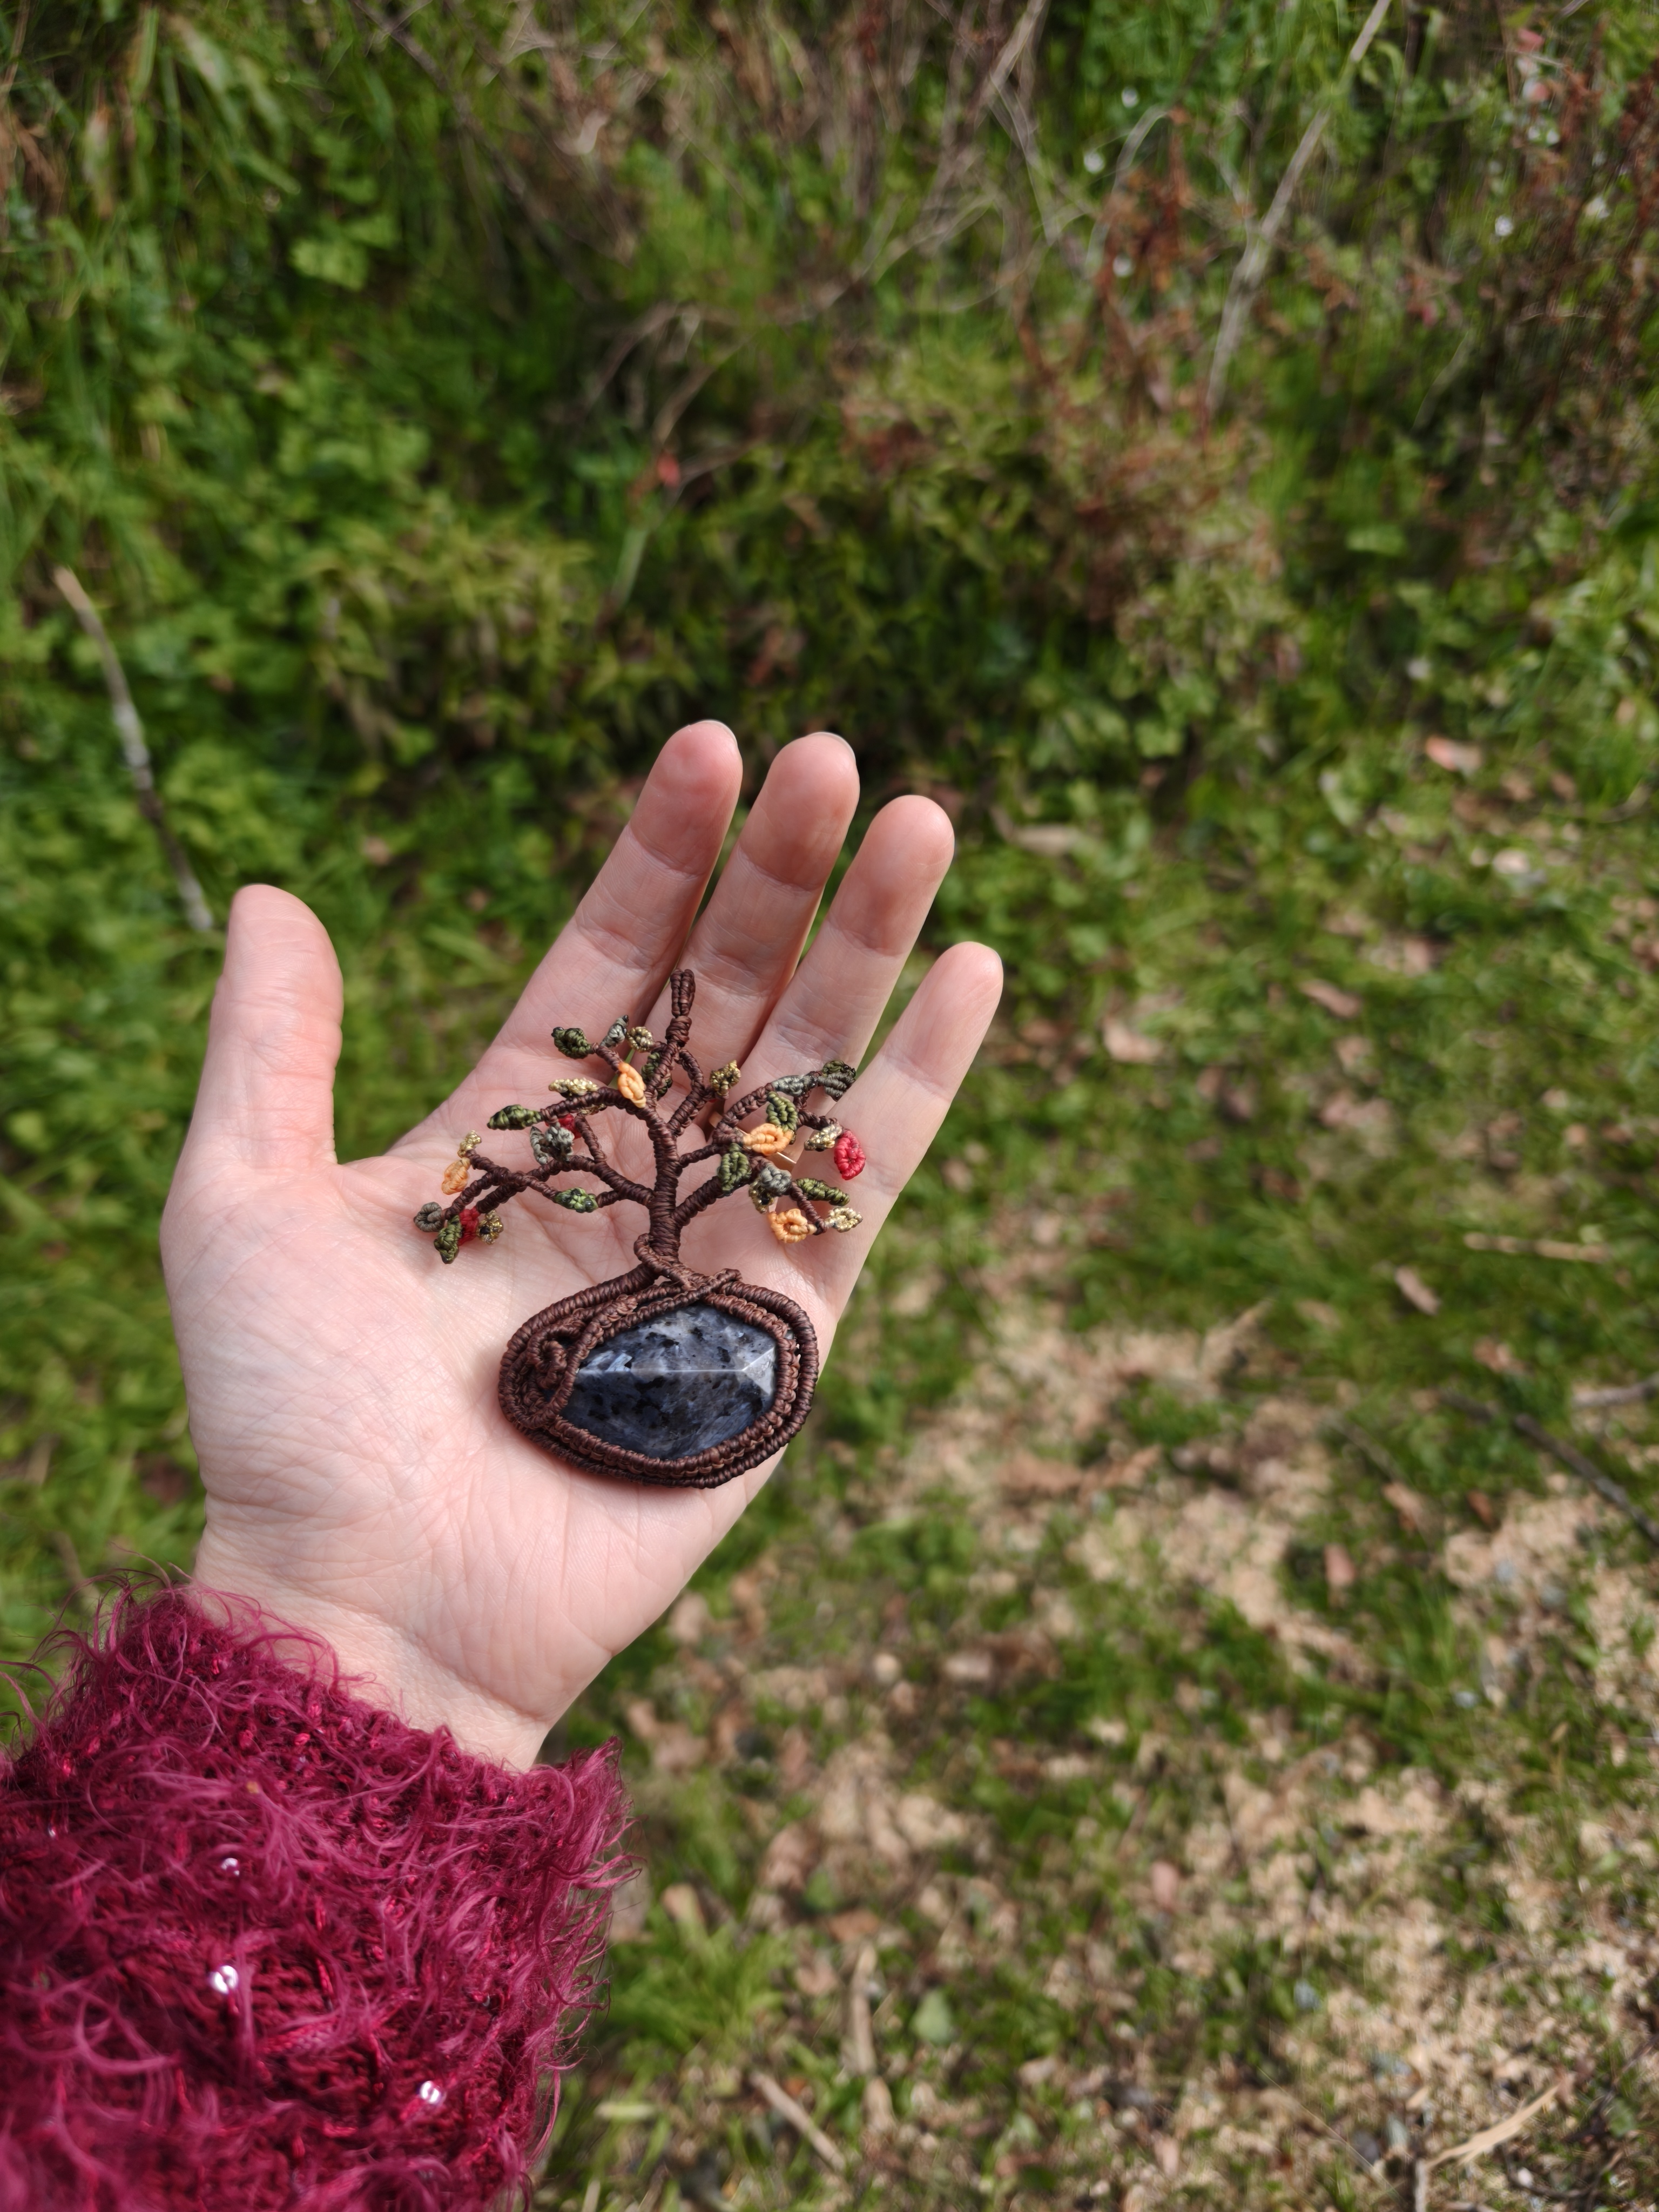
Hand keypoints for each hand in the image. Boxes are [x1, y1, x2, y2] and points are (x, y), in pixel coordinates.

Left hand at [163, 727, 1001, 1766]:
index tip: (711, 746)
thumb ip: (270, 1049)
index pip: (611, 959)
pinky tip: (968, 970)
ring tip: (919, 820)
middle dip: (781, 875)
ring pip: (810, 1064)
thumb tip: (268, 892)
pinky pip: (864, 1186)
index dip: (662, 853)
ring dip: (869, 944)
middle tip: (831, 758)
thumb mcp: (243, 1205)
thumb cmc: (289, 1419)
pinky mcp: (783, 1331)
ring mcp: (712, 1244)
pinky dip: (917, 1082)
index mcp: (515, 1131)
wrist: (374, 1603)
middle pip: (728, 990)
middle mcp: (627, 1171)